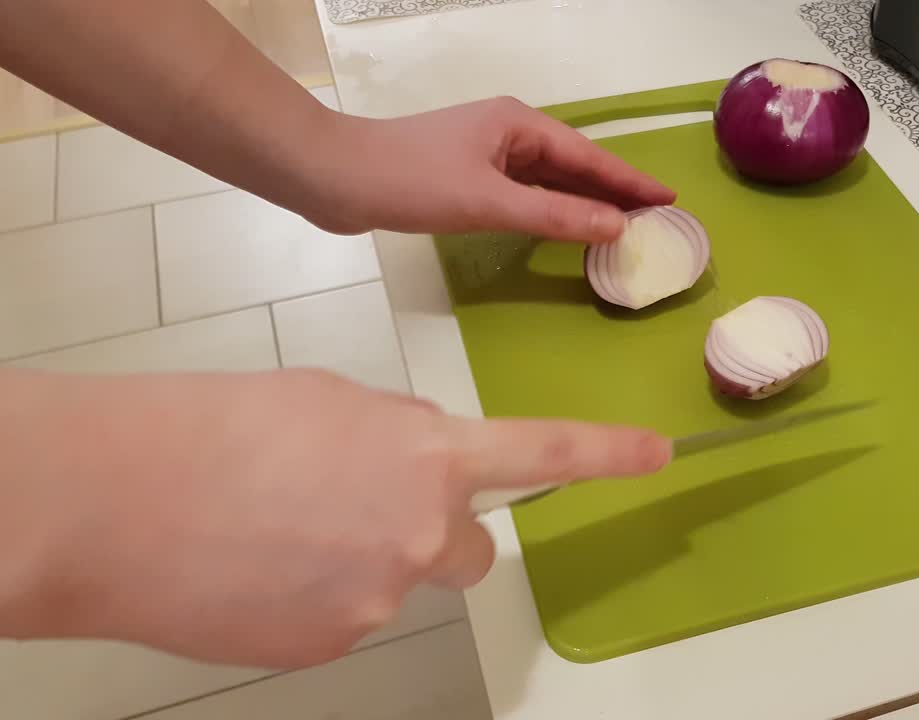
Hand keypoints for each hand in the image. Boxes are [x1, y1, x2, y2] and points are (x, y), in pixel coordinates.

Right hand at [13, 369, 669, 668]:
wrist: (122, 501)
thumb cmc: (219, 428)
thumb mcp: (329, 402)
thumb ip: (395, 432)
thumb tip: (414, 455)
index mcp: (426, 454)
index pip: (541, 452)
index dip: (606, 454)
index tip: (658, 454)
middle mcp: (420, 533)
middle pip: (468, 545)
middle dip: (431, 528)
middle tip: (354, 506)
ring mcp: (379, 597)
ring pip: (398, 579)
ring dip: (362, 559)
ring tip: (280, 531)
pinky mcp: (331, 644)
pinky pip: (346, 615)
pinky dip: (316, 595)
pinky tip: (260, 569)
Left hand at [302, 96, 675, 242]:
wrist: (335, 177)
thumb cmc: (412, 181)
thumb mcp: (489, 202)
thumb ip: (555, 216)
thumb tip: (616, 226)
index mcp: (518, 125)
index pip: (590, 156)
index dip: (631, 180)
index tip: (670, 199)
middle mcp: (507, 133)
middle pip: (574, 165)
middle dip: (614, 191)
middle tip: (657, 218)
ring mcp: (485, 154)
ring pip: (548, 180)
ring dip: (583, 202)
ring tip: (623, 225)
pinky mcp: (466, 177)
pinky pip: (524, 193)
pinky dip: (550, 210)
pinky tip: (566, 228)